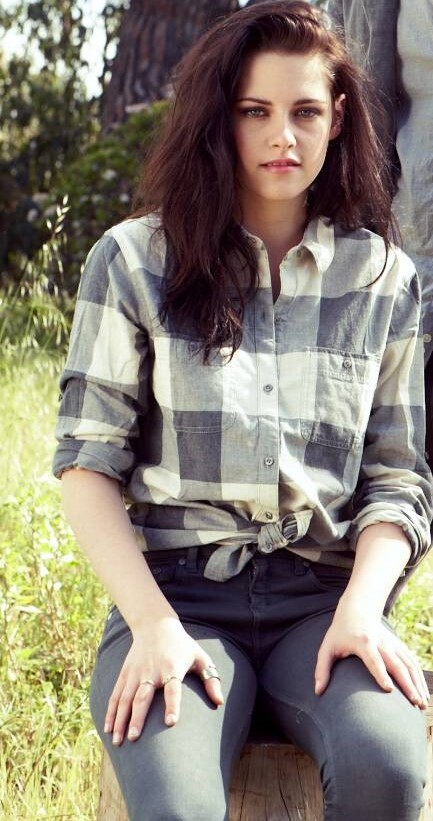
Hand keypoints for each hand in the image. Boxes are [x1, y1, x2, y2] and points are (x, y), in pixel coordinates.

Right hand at [103, 616, 223, 744]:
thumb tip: (220, 702)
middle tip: (134, 738)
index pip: (173, 688)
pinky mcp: (125, 673)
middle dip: (137, 718)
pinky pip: (116, 694)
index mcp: (171, 667)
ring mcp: (135, 672)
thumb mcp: (200, 657)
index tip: (171, 722)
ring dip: (120, 720)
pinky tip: (107, 728)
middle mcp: (151, 671)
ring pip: (125, 698)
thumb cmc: (181, 645)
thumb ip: (211, 679)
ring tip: (118, 742)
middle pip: (143, 696)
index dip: (172, 704)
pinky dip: (111, 712)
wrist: (155, 624)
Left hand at [314, 595, 428, 707]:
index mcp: (363, 642)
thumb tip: (317, 692)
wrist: (357, 609)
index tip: (389, 690)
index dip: (381, 674)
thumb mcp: (327, 647)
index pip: (374, 659)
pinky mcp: (399, 646)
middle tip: (414, 703)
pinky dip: (420, 678)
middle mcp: (381, 642)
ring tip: (422, 704)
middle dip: (407, 684)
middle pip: (396, 664)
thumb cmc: (339, 633)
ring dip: (417, 683)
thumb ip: (322, 669)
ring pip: (409, 664)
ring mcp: (392, 643)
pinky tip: (424, 693)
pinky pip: (412, 662)